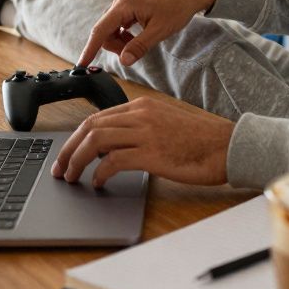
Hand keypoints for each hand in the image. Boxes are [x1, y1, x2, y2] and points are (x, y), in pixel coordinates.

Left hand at [50, 97, 233, 187]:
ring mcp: (146, 132)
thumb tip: (115, 148)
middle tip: (60, 168)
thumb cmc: (202, 140)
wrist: (228, 146)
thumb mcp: (167, 124)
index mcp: (143, 106)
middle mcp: (141, 115)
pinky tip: (98, 183)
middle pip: (90, 127)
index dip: (77, 137)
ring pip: (96, 141)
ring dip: (77, 161)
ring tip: (72, 177)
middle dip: (69, 149)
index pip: (98, 117)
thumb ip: (140, 129)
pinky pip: (114, 161)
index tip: (68, 153)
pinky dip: (100, 173)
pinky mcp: (153, 153)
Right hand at [78, 0, 217, 67]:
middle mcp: (120, 1)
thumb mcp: (159, 31)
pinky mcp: (130, 4)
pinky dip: (124, 34)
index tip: (81, 64)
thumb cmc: (177, 8)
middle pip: (105, 31)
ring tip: (139, 44)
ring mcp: (124, 2)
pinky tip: (137, 37)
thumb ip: (139, 46)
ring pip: (111, 28)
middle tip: (133, 53)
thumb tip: (123, 61)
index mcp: (124, 5)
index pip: (100, 30)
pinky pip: (118, 23)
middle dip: (115, 46)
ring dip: (120, 41)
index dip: (90, 49)